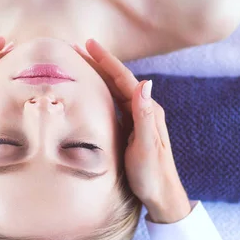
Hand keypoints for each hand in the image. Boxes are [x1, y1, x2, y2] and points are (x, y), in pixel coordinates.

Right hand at [71, 40, 191, 223]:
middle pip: (118, 80)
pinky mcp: (131, 130)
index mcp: (147, 110)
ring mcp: (137, 119)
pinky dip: (100, 92)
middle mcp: (144, 110)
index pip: (124, 79)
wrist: (162, 196)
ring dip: (98, 75)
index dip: (106, 61)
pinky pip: (113, 104)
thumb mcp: (147, 147)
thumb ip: (144, 116)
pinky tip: (91, 92)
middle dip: (99, 62)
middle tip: (77, 47)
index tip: (88, 44)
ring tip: (80, 63)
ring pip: (114, 90)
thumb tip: (144, 83)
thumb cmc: (153, 175)